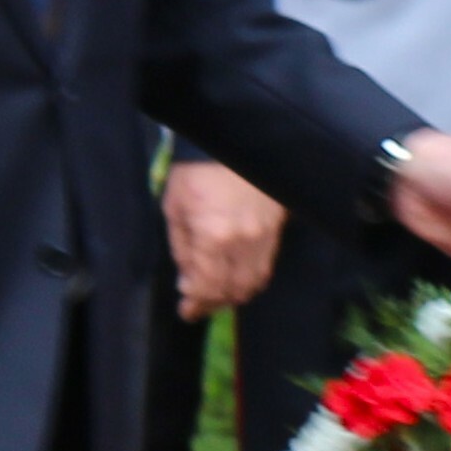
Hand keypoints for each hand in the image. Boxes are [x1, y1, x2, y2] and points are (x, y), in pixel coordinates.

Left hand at [165, 157, 285, 314]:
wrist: (233, 140)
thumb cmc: (196, 171)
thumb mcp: (175, 209)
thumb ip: (182, 249)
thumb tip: (187, 279)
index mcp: (215, 236)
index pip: (208, 287)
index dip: (196, 304)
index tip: (186, 310)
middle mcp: (244, 241)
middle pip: (234, 290)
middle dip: (214, 302)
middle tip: (197, 304)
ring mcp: (265, 236)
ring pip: (254, 282)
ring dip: (234, 294)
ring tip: (216, 293)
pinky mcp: (276, 228)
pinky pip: (266, 265)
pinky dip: (250, 278)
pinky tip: (236, 276)